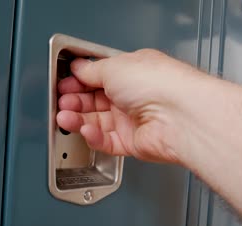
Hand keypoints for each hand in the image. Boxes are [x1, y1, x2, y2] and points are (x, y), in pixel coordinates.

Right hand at [56, 49, 205, 163]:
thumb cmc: (159, 84)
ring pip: (97, 122)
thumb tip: (78, 67)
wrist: (180, 116)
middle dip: (75, 100)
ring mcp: (133, 120)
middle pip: (95, 100)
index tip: (63, 83)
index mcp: (132, 72)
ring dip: (78, 120)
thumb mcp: (115, 66)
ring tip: (65, 118)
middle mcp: (133, 96)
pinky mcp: (133, 143)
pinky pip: (106, 142)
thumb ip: (92, 70)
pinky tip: (86, 130)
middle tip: (62, 101)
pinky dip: (93, 137)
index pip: (98, 76)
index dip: (78, 80)